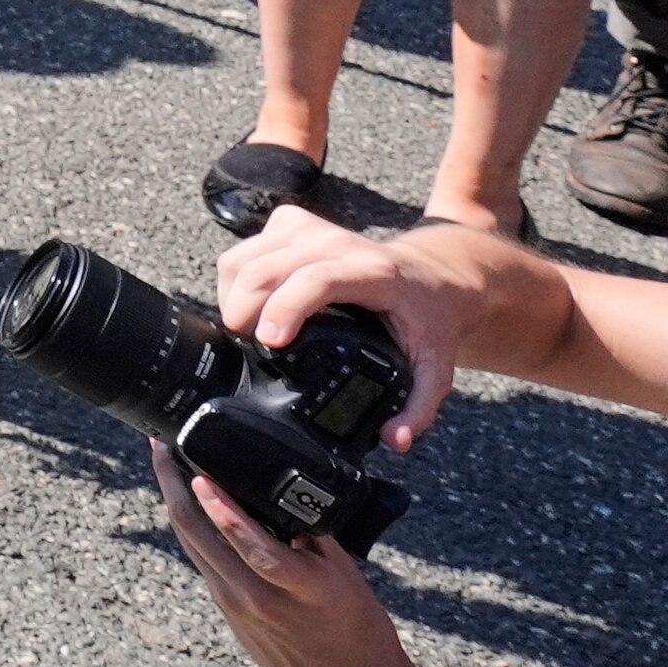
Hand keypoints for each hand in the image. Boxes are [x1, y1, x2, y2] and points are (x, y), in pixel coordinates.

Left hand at [154, 451, 431, 666]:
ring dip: (176, 505)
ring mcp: (237, 611)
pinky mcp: (230, 620)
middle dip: (173, 487)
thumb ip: (312, 534)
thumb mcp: (346, 575)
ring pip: (193, 548)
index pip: (249, 543)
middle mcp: (258, 600)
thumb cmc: (361, 632)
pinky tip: (190, 509)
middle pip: (198, 537)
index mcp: (298, 588)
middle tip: (160, 448)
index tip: (199, 472)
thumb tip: (282, 493)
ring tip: (167, 466)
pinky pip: (204, 566)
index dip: (220, 507)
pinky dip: (194, 533)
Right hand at [213, 206, 516, 448]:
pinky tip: (249, 305)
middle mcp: (337, 244)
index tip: (267, 341)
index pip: (316, 279)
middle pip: (267, 267)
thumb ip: (419, 408)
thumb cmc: (427, 318)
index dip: (284, 307)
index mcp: (373, 273)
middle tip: (249, 351)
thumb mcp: (435, 365)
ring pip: (245, 256)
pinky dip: (234, 280)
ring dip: (232, 296)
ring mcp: (311, 230)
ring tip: (244, 332)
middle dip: (243, 311)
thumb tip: (393, 441)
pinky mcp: (291, 225)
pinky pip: (244, 250)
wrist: (430, 274)